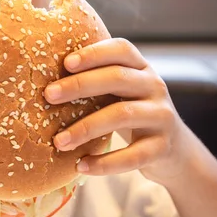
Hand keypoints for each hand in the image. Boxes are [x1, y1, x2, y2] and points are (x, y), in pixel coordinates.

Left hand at [44, 38, 194, 185]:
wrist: (174, 150)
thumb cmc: (131, 112)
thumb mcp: (119, 92)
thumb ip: (95, 80)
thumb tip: (41, 77)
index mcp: (141, 67)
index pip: (121, 49)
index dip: (94, 53)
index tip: (65, 63)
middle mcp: (155, 86)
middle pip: (117, 78)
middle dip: (80, 85)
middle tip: (48, 95)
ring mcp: (162, 116)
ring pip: (122, 116)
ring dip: (85, 128)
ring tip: (58, 141)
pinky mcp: (162, 148)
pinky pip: (133, 156)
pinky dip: (105, 163)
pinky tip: (81, 166)